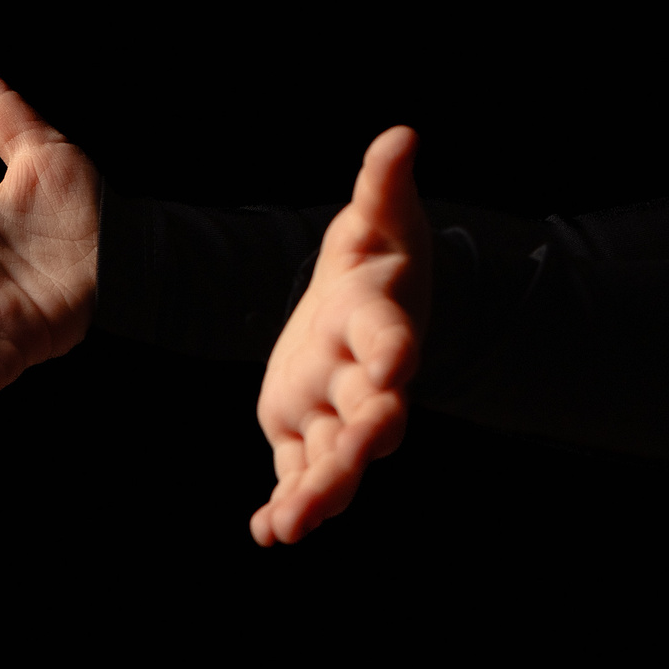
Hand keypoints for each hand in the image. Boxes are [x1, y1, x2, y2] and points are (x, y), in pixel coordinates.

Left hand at [253, 126, 430, 544]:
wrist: (364, 305)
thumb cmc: (378, 256)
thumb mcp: (379, 217)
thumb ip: (384, 184)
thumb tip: (401, 136)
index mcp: (379, 320)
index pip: (392, 336)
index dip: (394, 350)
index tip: (398, 365)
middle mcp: (363, 375)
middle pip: (372, 415)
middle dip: (364, 441)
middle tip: (359, 460)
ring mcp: (336, 409)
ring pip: (334, 457)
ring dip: (319, 491)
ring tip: (292, 524)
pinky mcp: (304, 429)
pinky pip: (298, 471)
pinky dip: (286, 503)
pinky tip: (267, 532)